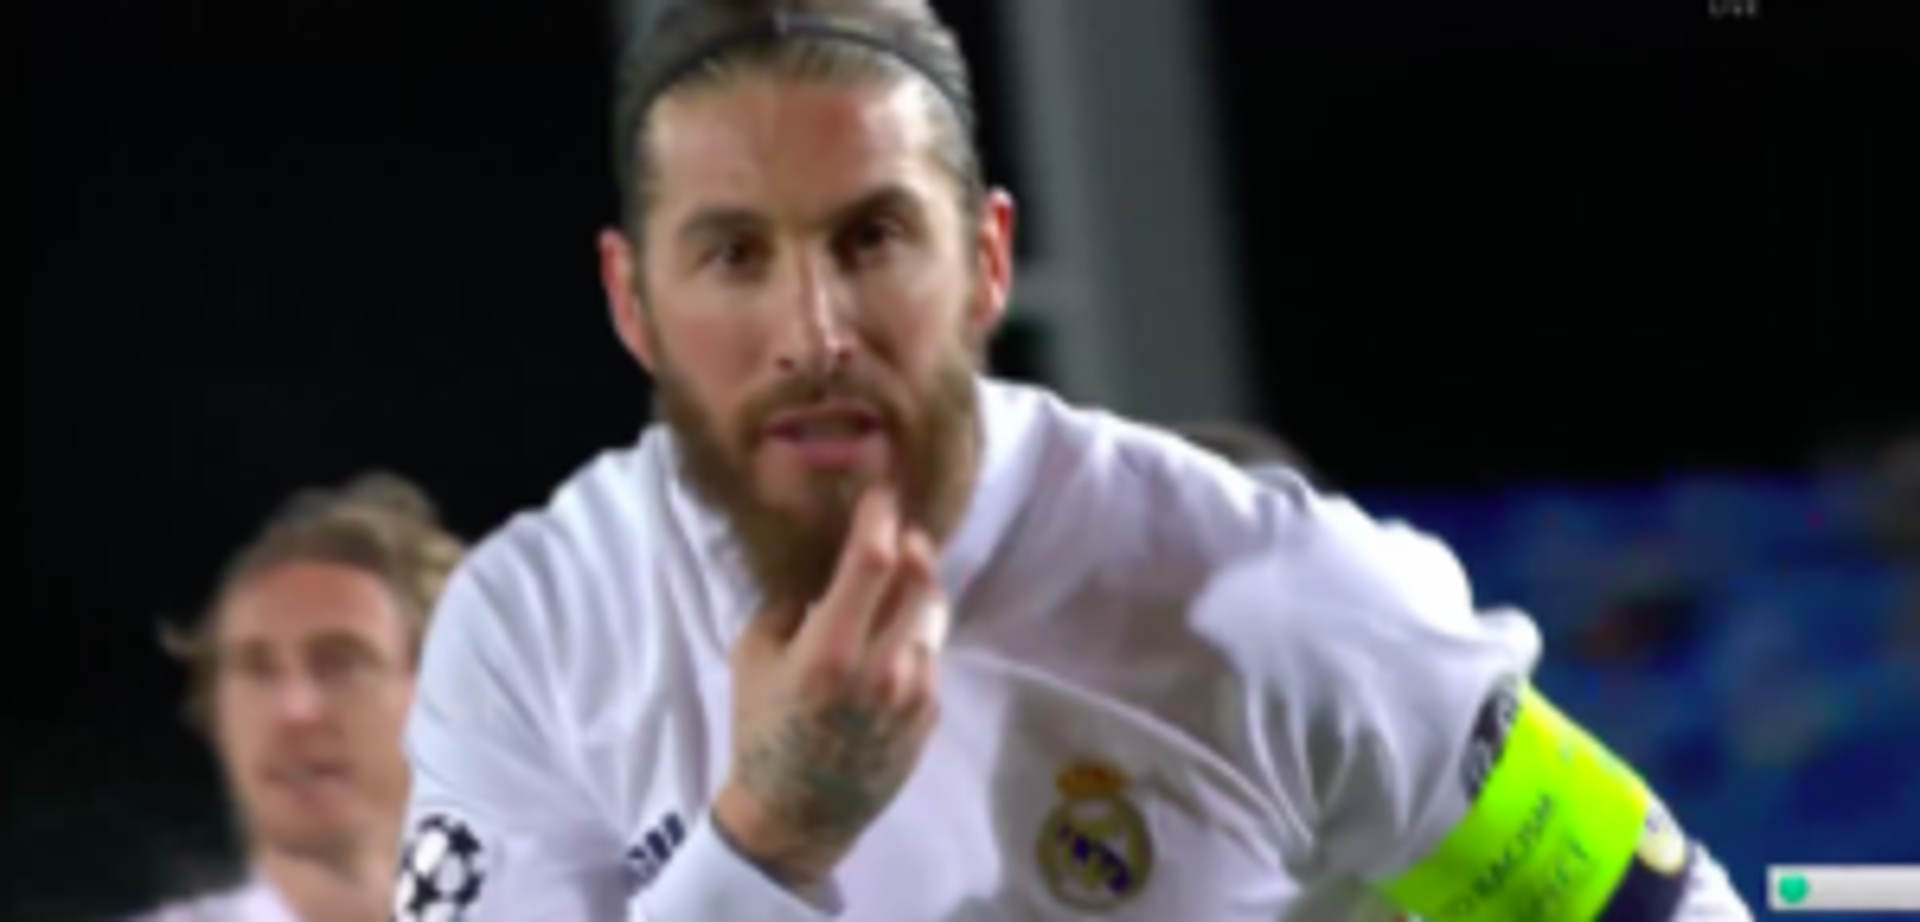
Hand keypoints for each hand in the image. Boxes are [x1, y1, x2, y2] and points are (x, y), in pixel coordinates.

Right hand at [713, 487, 944, 889]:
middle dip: (912, 545)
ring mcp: (915, 692)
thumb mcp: (752, 657)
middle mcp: (884, 666)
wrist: (796, 816)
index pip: (874, 560)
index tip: (881, 492)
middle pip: (921, 578)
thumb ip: (788, 603)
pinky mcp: (931, 712)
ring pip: (933, 614)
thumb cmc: (762, 731)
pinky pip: (931, 653)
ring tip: (897, 580)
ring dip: (917, 588)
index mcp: (831, 649)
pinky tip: (890, 639)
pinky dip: (914, 634)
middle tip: (898, 531)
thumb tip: (818, 563)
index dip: (881, 516)